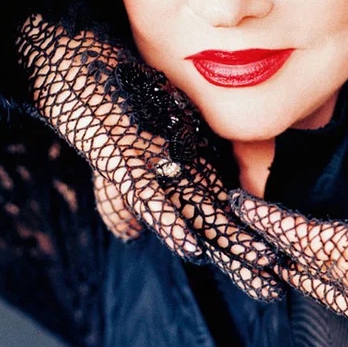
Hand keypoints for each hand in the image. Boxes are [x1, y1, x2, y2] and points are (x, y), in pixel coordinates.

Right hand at [17, 15, 281, 299]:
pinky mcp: (122, 153)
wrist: (70, 59)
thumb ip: (124, 196)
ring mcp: (153, 159)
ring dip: (227, 238)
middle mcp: (175, 165)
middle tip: (277, 286)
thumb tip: (131, 234)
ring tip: (259, 263)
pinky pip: (147, 192)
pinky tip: (188, 247)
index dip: (240, 250)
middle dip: (245, 253)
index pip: (216, 218)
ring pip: (196, 206)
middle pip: (216, 218)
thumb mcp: (114, 158)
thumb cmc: (102, 103)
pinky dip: (167, 221)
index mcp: (180, 167)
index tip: (268, 284)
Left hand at [231, 191, 347, 346]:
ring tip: (228, 213)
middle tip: (241, 238)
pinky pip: (300, 230)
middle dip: (276, 251)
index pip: (328, 291)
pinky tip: (240, 208)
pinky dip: (269, 219)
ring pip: (298, 240)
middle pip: (307, 261)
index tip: (272, 273)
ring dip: (265, 229)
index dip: (299, 281)